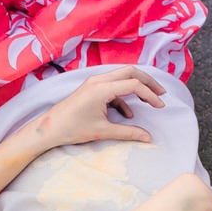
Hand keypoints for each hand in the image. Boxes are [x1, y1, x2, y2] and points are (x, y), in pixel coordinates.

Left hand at [23, 66, 166, 149]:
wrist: (49, 128)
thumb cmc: (72, 129)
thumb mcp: (102, 131)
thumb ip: (128, 133)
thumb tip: (148, 138)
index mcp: (101, 88)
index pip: (134, 84)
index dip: (150, 94)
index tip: (160, 106)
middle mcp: (98, 80)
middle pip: (131, 72)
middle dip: (148, 82)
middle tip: (161, 94)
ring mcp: (94, 82)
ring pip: (122, 76)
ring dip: (137, 86)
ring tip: (150, 100)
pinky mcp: (91, 88)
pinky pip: (113, 86)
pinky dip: (124, 96)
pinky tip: (128, 113)